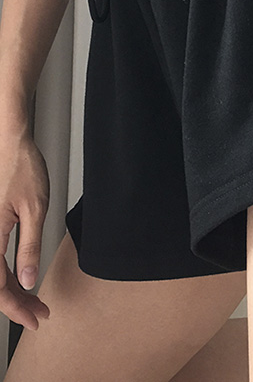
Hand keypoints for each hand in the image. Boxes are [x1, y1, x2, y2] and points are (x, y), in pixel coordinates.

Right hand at [0, 124, 50, 329]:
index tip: (35, 318)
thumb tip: (26, 280)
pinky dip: (5, 273)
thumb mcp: (35, 209)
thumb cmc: (22, 168)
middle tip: (40, 313)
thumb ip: (30, 247)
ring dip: (10, 290)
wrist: (10, 142)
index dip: (16, 308)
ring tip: (34, 300)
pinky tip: (19, 279)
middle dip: (16, 304)